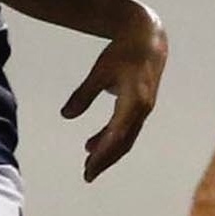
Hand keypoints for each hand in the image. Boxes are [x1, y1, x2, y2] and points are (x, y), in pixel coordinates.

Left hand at [62, 6, 165, 181]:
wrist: (148, 40)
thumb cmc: (123, 53)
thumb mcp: (99, 73)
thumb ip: (83, 95)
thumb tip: (66, 116)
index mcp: (134, 102)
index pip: (116, 136)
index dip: (102, 155)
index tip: (88, 169)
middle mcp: (142, 110)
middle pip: (123, 143)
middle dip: (105, 160)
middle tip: (87, 175)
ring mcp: (143, 110)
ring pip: (125, 138)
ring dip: (108, 152)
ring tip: (88, 163)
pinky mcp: (140, 107)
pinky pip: (126, 129)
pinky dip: (111, 138)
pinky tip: (94, 143)